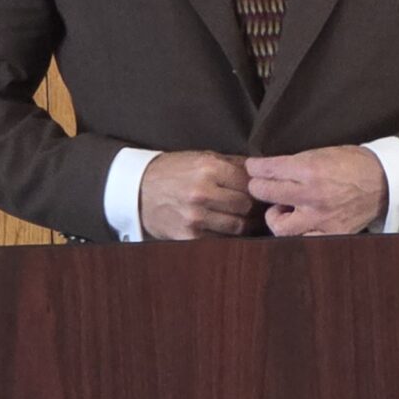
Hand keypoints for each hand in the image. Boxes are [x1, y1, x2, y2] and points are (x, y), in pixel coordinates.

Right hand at [137, 151, 256, 239]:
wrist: (137, 189)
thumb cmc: (173, 172)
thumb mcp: (202, 158)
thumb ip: (232, 163)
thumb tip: (261, 171)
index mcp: (208, 168)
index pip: (249, 183)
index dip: (258, 190)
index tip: (261, 194)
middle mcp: (202, 192)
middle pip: (246, 206)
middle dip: (252, 208)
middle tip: (256, 209)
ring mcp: (194, 217)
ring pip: (237, 227)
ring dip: (243, 225)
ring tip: (245, 220)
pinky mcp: (187, 236)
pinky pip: (220, 240)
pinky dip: (227, 237)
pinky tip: (225, 230)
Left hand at [246, 146, 387, 236]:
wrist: (385, 180)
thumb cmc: (353, 163)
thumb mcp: (322, 153)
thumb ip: (295, 163)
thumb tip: (269, 169)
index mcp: (310, 169)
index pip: (268, 170)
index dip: (255, 168)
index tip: (253, 168)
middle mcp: (312, 195)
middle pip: (265, 194)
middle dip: (259, 187)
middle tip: (262, 186)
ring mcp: (321, 219)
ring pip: (279, 226)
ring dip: (275, 216)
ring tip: (282, 210)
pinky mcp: (332, 234)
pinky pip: (303, 241)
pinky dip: (298, 234)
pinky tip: (301, 225)